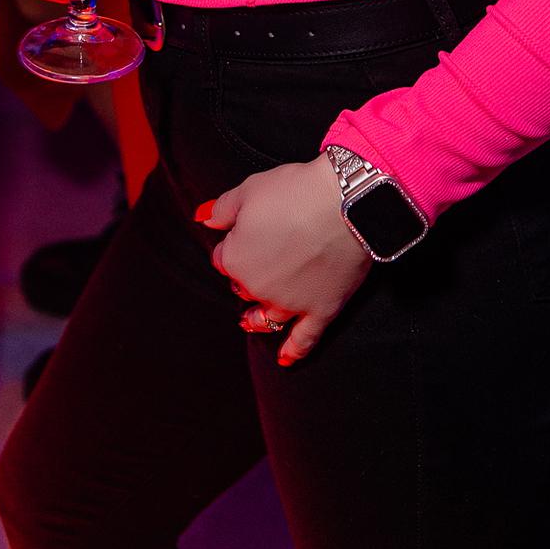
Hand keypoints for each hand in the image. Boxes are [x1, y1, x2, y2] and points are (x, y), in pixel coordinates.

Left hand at [197, 158, 371, 365]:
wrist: (346, 202)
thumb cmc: (296, 190)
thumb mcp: (250, 189)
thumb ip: (222, 208)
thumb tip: (203, 219)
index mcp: (237, 259)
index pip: (223, 258)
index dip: (234, 243)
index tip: (245, 232)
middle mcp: (259, 288)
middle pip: (245, 286)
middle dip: (248, 274)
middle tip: (260, 258)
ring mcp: (290, 304)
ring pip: (266, 317)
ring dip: (257, 319)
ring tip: (250, 321)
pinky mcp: (321, 310)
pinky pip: (304, 339)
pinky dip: (294, 351)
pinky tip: (285, 360)